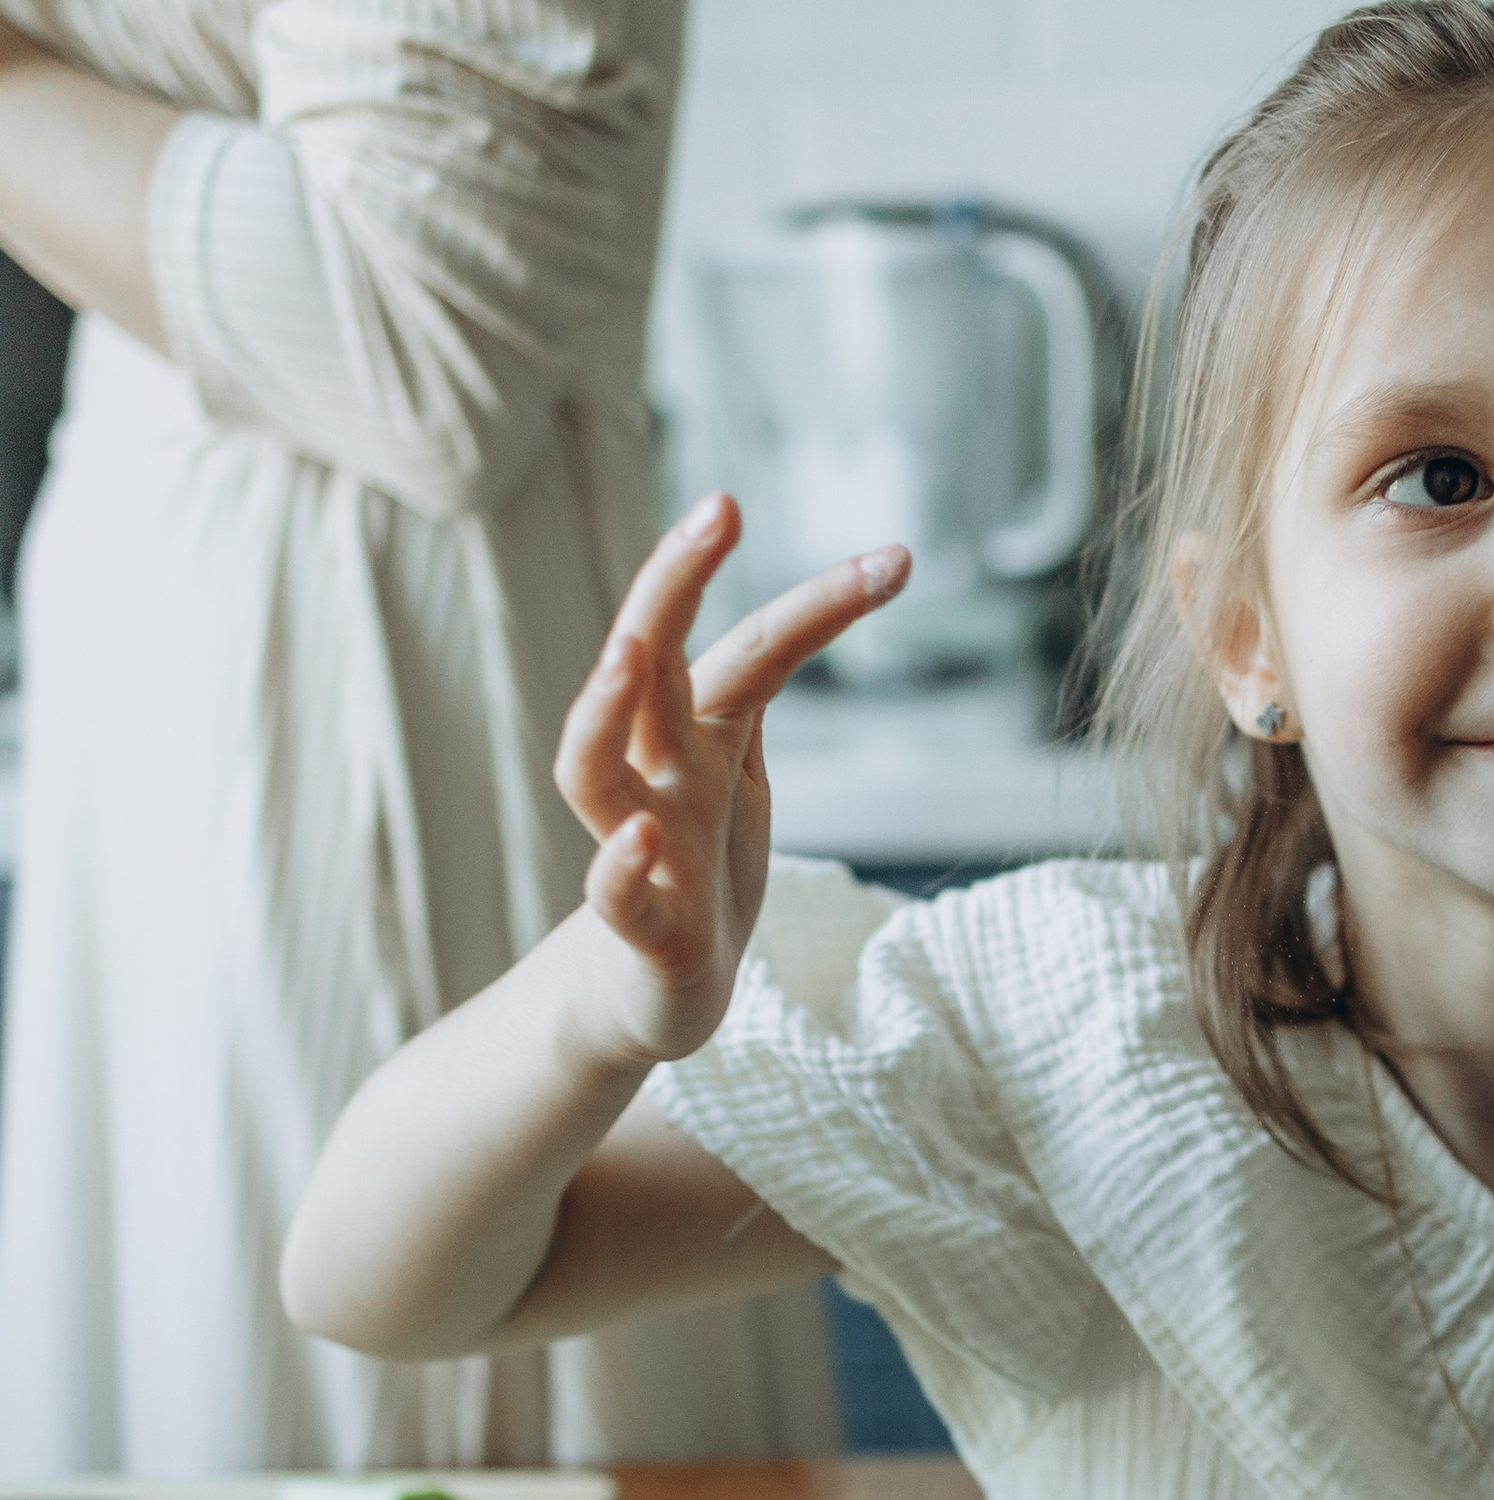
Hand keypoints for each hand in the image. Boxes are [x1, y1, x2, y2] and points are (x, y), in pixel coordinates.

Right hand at [552, 497, 909, 1063]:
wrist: (655, 990)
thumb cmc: (699, 869)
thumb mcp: (738, 768)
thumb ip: (750, 689)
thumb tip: (819, 601)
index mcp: (694, 730)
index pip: (753, 644)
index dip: (820, 603)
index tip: (897, 560)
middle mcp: (654, 770)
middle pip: (645, 659)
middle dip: (674, 580)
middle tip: (721, 509)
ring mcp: (636, 843)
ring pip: (590, 764)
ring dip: (604, 706)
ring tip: (630, 651)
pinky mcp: (637, 927)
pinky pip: (611, 891)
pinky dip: (618, 865)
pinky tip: (637, 840)